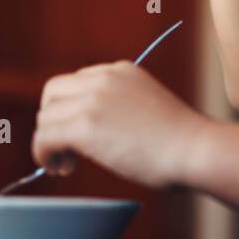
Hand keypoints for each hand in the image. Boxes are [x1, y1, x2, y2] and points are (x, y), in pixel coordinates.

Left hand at [32, 60, 211, 189]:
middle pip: (52, 93)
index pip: (75, 82)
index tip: (78, 134)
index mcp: (121, 71)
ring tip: (67, 165)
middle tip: (66, 150)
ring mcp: (93, 100)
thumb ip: (120, 107)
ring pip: (45, 118)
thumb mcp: (148, 107)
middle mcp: (104, 78)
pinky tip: (61, 168)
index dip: (69, 110)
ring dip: (49, 143)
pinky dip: (44, 155)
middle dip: (53, 121)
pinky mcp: (85, 126)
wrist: (195, 149)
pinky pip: (44, 138)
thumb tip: (93, 131)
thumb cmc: (182, 141)